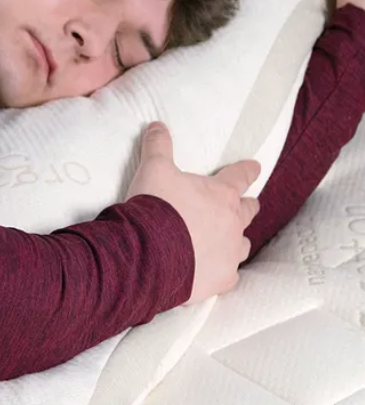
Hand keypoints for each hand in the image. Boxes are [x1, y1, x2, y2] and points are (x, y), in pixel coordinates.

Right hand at [126, 122, 260, 303]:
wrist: (148, 252)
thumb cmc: (155, 207)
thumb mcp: (153, 169)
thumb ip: (158, 146)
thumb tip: (157, 125)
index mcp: (220, 193)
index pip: (240, 176)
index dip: (248, 170)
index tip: (256, 167)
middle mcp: (232, 223)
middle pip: (248, 211)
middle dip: (247, 206)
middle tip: (248, 204)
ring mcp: (229, 253)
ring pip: (243, 245)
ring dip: (237, 240)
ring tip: (230, 241)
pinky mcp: (220, 279)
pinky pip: (229, 276)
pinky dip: (222, 272)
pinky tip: (215, 273)